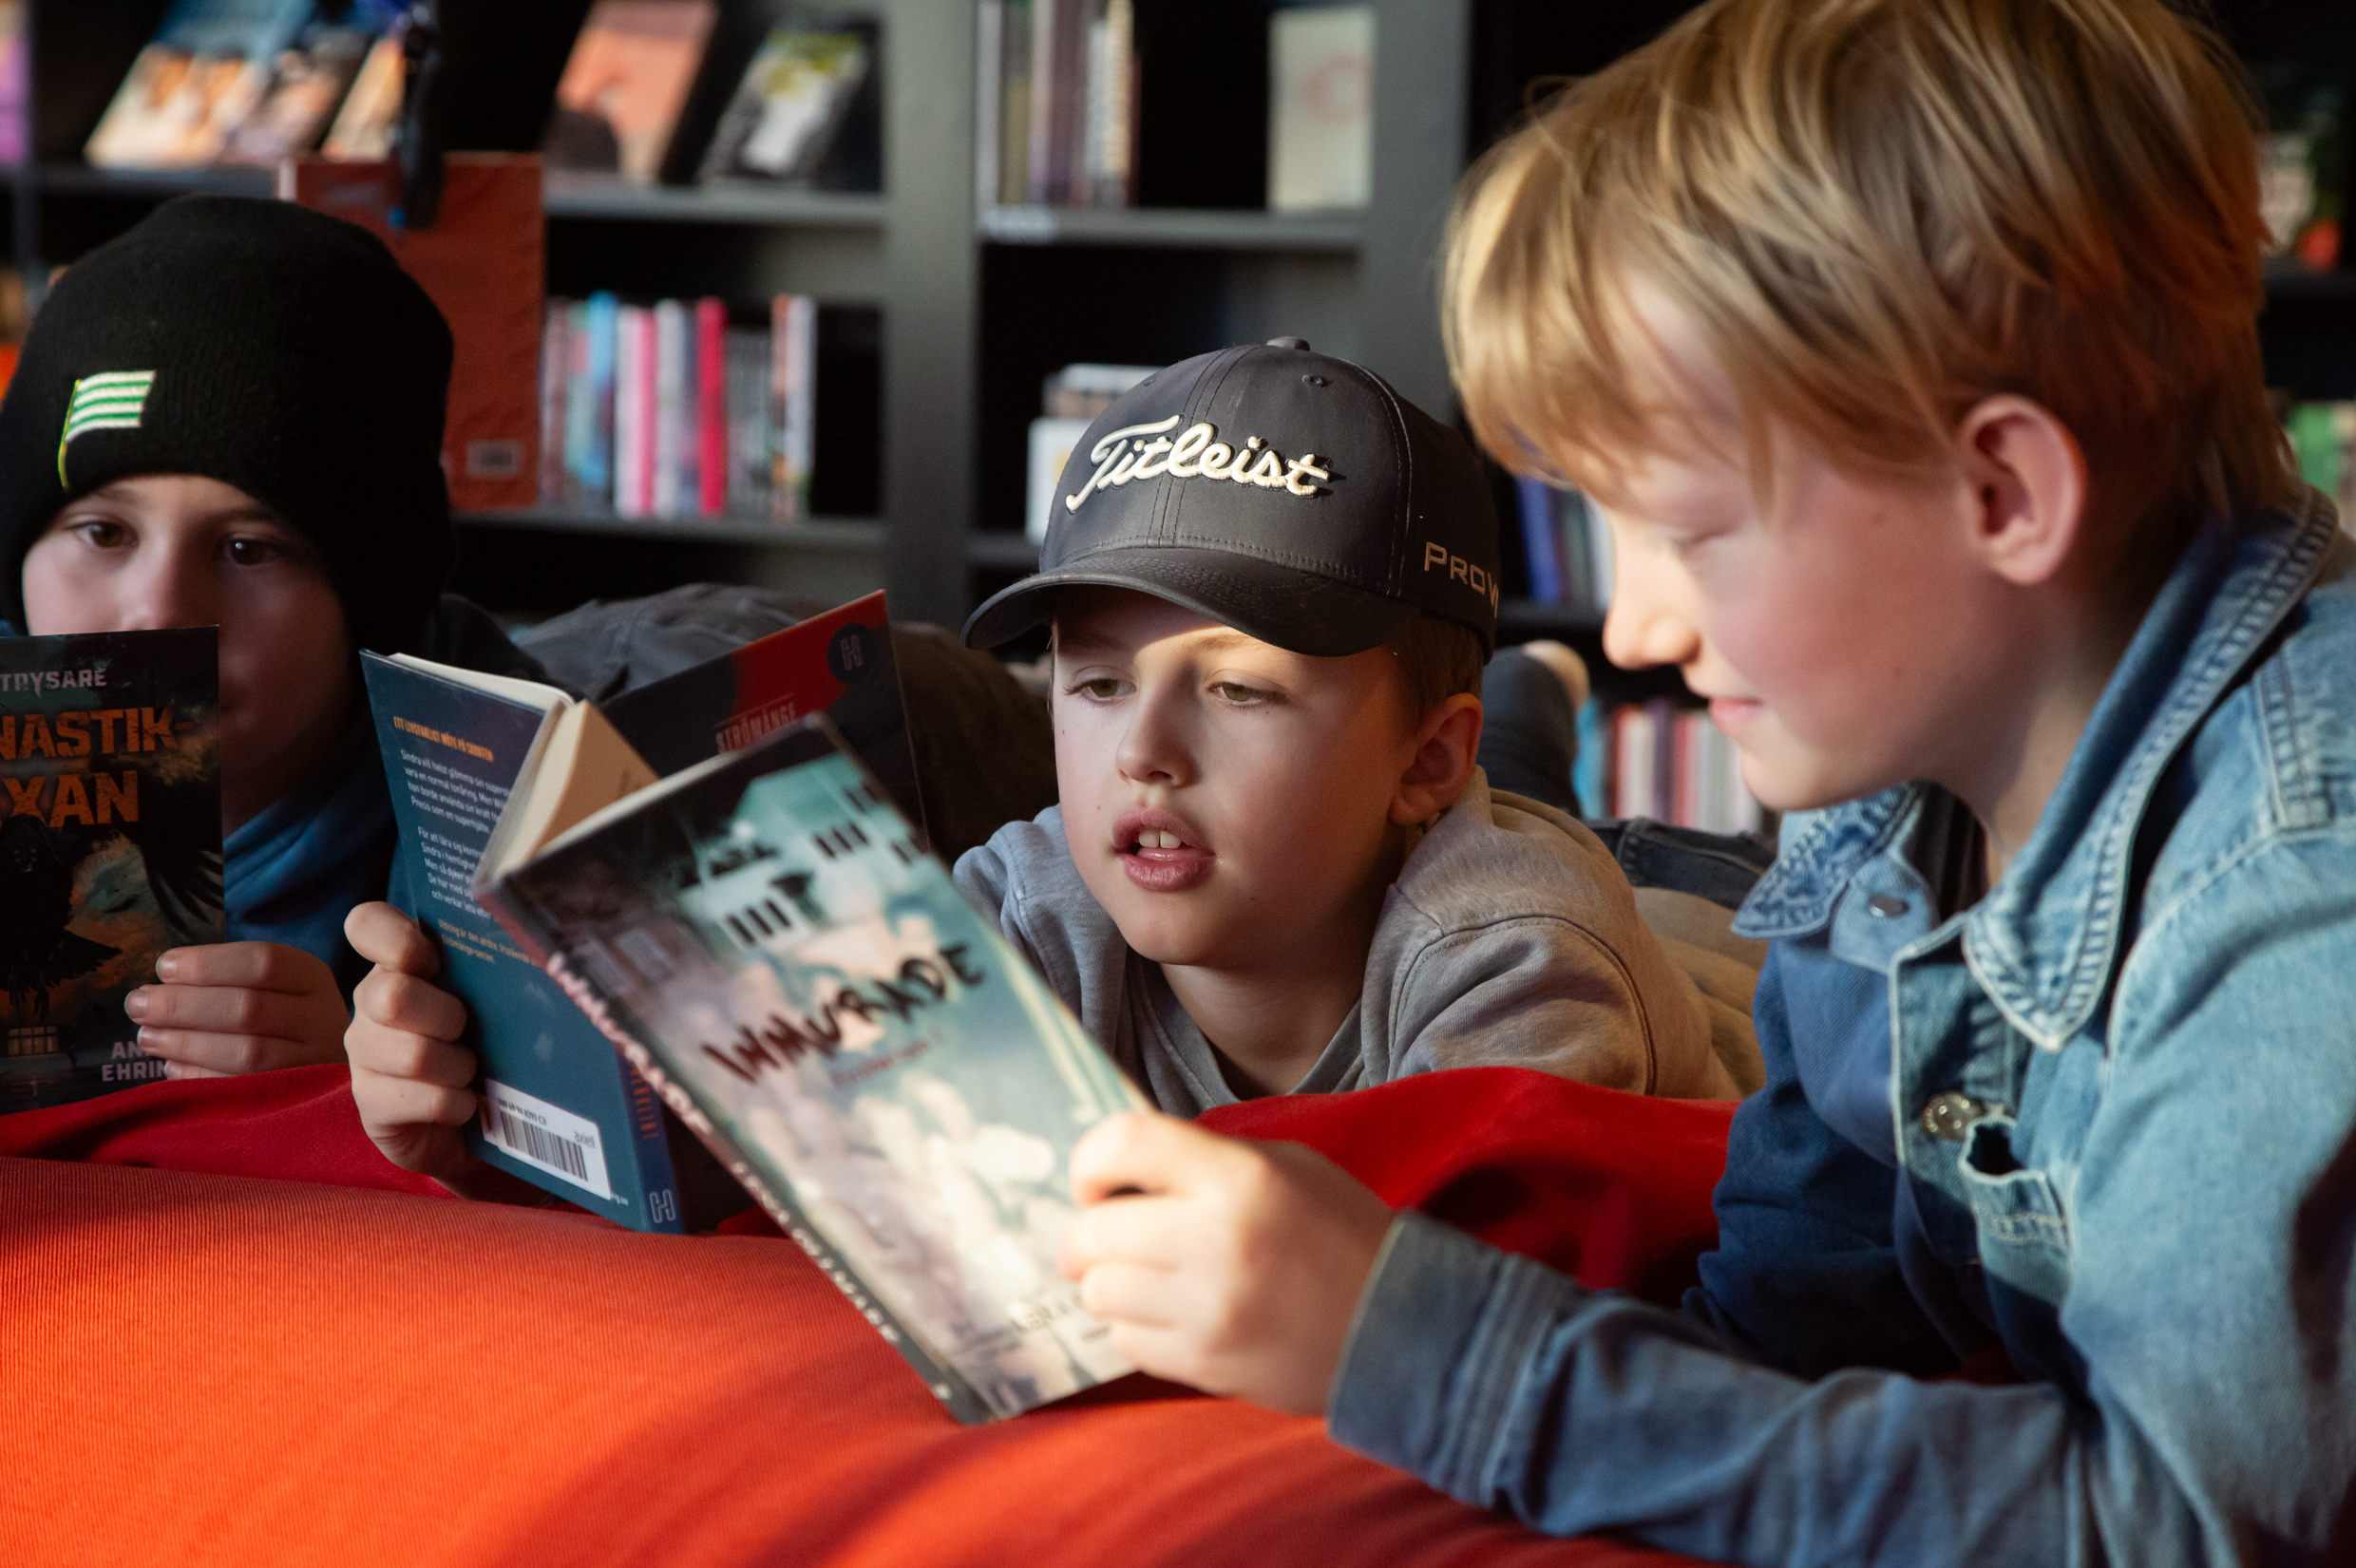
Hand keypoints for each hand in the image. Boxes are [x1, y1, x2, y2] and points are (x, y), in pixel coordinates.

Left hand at [125, 941, 349, 1078]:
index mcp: (312, 979)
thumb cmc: (282, 1019)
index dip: (207, 964)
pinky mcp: (296, 1102)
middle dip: (184, 1006)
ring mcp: (312, 1063)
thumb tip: (160, 986)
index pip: (263, 962)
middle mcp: (321, 1019)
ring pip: (247, 1052)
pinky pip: (241, 1090)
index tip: (163, 967)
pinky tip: (172, 1066)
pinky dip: (200, 1077)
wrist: (329, 1067)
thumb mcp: (273, 987)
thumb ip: (227, 980)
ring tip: (146, 1036)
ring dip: (186, 1043)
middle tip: (138, 1003)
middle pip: (249, 1008)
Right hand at [345, 901, 486, 1190]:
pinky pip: (426, 1099)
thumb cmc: (486, 1044)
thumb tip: (535, 950)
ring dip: (461, 1067)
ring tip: (473, 1073)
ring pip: (415, 1054)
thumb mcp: (491, 1000)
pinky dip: (459, 1104)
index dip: (395, 937)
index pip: (367, 924)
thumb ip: (492, 970)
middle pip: (395, 996)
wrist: (470, 1123)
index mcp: (399, 963)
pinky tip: (465, 1105)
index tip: (432, 960)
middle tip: (469, 1032)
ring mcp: (364, 1053)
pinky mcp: (370, 1104)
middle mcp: (372, 1001)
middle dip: (449, 1018)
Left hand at [1061, 1111, 1395, 1415]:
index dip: (1091, 1159)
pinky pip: (1126, 1340)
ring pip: (1099, 1291)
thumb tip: (1117, 1170)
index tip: (1097, 1180)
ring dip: (1111, 1282)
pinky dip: (1136, 1326)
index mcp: (1239, 1176)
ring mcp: (1208, 1309)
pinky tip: (1172, 1313)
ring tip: (1146, 1276)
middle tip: (1110, 1236)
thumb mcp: (1285, 1165)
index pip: (1122, 1143)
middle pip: (1093, 1231)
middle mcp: (1217, 1239)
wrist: (1399, 1326)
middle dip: (1090, 1233)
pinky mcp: (1205, 1363)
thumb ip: (1202, 1158)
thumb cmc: (1339, 1232)